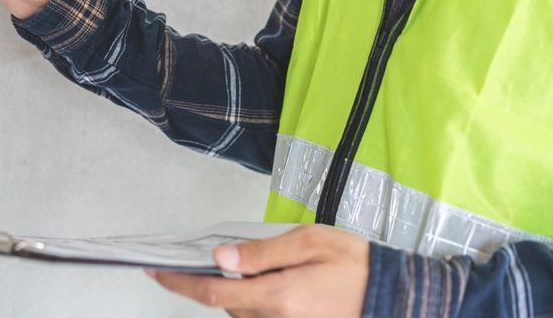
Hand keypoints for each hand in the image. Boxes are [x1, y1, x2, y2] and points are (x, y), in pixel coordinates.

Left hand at [149, 225, 369, 317]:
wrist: (395, 294)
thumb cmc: (356, 263)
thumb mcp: (308, 242)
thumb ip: (261, 252)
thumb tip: (220, 257)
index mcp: (280, 296)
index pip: (215, 294)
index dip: (180, 284)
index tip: (156, 273)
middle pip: (227, 306)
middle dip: (217, 283)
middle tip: (221, 259)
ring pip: (243, 315)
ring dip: (238, 295)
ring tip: (258, 270)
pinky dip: (256, 304)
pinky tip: (270, 284)